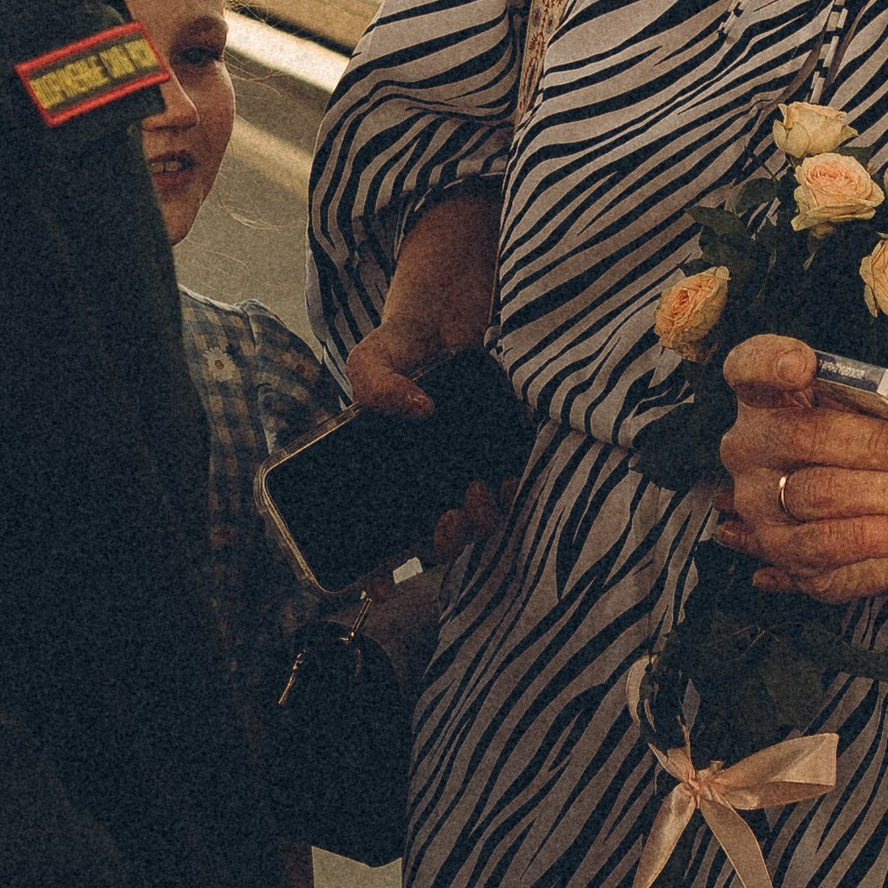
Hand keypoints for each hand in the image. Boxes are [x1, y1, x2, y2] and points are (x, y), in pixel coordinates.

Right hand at [344, 194, 506, 559]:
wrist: (456, 300)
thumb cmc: (405, 335)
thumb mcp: (372, 354)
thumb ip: (374, 383)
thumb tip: (419, 412)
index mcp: (385, 473)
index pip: (376, 537)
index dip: (375, 570)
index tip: (382, 586)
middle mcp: (426, 478)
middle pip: (433, 538)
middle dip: (442, 543)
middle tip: (446, 519)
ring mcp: (465, 466)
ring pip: (475, 522)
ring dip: (479, 522)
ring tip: (478, 492)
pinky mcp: (503, 450)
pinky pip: (513, 489)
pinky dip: (514, 493)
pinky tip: (510, 477)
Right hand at [714, 333, 887, 604]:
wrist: (884, 517)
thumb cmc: (882, 447)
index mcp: (770, 395)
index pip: (748, 367)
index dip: (769, 362)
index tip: (805, 364)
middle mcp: (750, 445)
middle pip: (801, 435)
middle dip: (874, 444)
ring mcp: (758, 500)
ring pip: (819, 493)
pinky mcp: (779, 550)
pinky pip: (821, 544)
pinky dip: (872, 536)